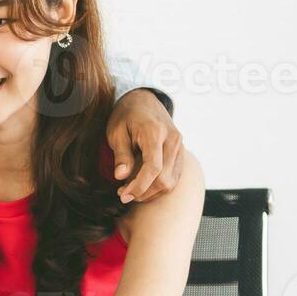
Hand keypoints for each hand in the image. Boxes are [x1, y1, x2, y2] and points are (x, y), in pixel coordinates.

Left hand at [106, 89, 184, 204]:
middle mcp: (172, 139)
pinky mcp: (180, 152)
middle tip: (123, 194)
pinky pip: (174, 176)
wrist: (144, 100)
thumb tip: (121, 176)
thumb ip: (121, 154)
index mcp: (155, 132)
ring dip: (151, 192)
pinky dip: (159, 186)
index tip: (123, 195)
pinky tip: (143, 186)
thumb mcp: (116, 131)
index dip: (139, 186)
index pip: (153, 167)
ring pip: (171, 180)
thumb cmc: (126, 115)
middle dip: (143, 192)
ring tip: (131, 191)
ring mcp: (179, 146)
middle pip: (164, 178)